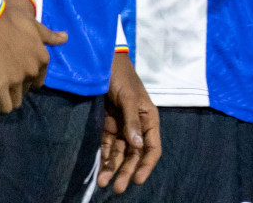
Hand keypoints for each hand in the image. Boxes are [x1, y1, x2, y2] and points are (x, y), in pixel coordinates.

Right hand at [0, 0, 66, 113]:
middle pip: (25, 92)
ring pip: (14, 102)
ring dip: (4, 100)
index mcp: (42, 59)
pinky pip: (3, 107)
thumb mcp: (36, 27)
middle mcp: (33, 71)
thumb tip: (66, 37)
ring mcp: (17, 79)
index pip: (37, 82)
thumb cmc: (11, 20)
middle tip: (0, 85)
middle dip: (14, 90)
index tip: (12, 79)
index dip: (24, 82)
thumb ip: (50, 36)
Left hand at [99, 52, 161, 192]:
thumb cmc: (122, 77)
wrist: (103, 64)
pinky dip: (105, 159)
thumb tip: (138, 146)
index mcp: (149, 119)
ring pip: (120, 154)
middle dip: (127, 171)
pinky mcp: (108, 127)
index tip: (138, 180)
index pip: (152, 148)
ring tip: (104, 183)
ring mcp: (122, 127)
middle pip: (135, 155)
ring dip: (113, 168)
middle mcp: (137, 127)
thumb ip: (132, 121)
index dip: (146, 165)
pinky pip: (108, 147)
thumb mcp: (129, 97)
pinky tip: (100, 171)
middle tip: (117, 188)